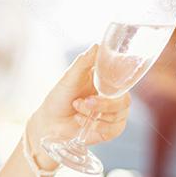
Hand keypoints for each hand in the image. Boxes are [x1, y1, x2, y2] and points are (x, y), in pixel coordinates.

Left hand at [28, 45, 130, 168]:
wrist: (49, 122)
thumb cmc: (59, 98)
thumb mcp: (70, 77)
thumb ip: (84, 62)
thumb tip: (97, 46)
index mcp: (107, 80)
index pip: (126, 77)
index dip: (125, 77)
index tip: (112, 81)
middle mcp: (114, 96)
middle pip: (124, 99)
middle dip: (104, 103)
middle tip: (85, 101)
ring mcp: (115, 114)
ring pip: (119, 114)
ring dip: (95, 113)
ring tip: (77, 110)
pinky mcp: (112, 130)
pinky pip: (114, 128)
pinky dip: (97, 126)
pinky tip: (82, 121)